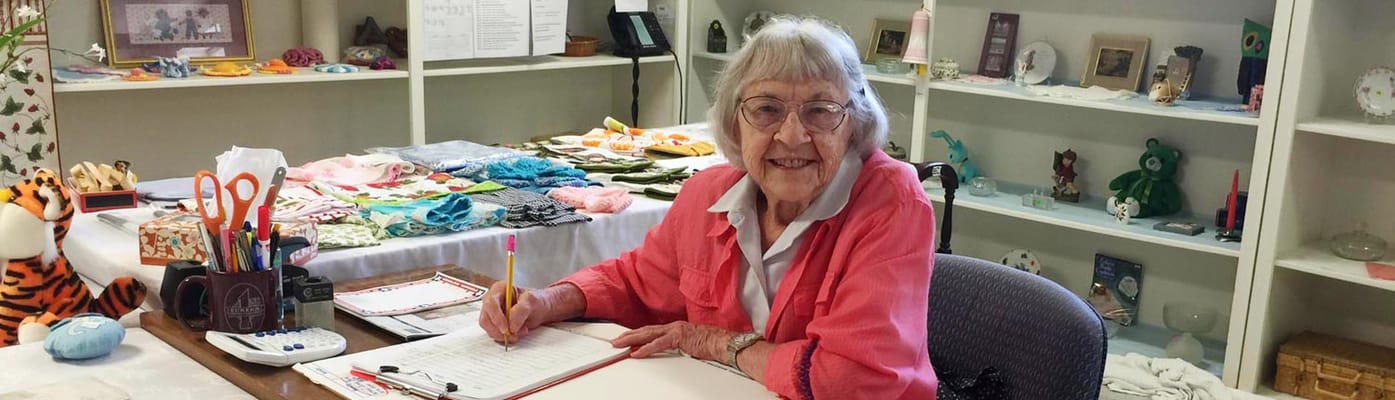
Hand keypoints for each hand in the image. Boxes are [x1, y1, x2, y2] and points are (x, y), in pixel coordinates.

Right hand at [479, 281, 550, 341]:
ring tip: (519, 333)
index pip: (491, 304)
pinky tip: (516, 334)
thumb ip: (521, 310)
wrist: (540, 309)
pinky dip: (504, 337)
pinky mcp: (494, 323)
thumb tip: (511, 324)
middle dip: (499, 330)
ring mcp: (491, 312)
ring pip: (488, 328)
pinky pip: (493, 333)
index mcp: (499, 289)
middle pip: (486, 318)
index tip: (506, 329)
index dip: (497, 318)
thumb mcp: (532, 300)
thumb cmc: (536, 300)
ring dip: (502, 335)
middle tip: (513, 335)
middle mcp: (492, 300)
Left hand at [611, 321, 732, 360]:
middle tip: (615, 340)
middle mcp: (673, 326)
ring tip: (619, 344)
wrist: (723, 343)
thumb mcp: (691, 343)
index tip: (626, 338)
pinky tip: (636, 353)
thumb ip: (679, 345)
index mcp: (676, 327)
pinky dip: (645, 349)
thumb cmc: (712, 344)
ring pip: (648, 334)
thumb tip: (671, 350)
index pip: (652, 330)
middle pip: (646, 330)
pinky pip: (658, 344)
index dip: (637, 334)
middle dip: (629, 335)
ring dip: (632, 340)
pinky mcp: (678, 338)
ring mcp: (675, 331)